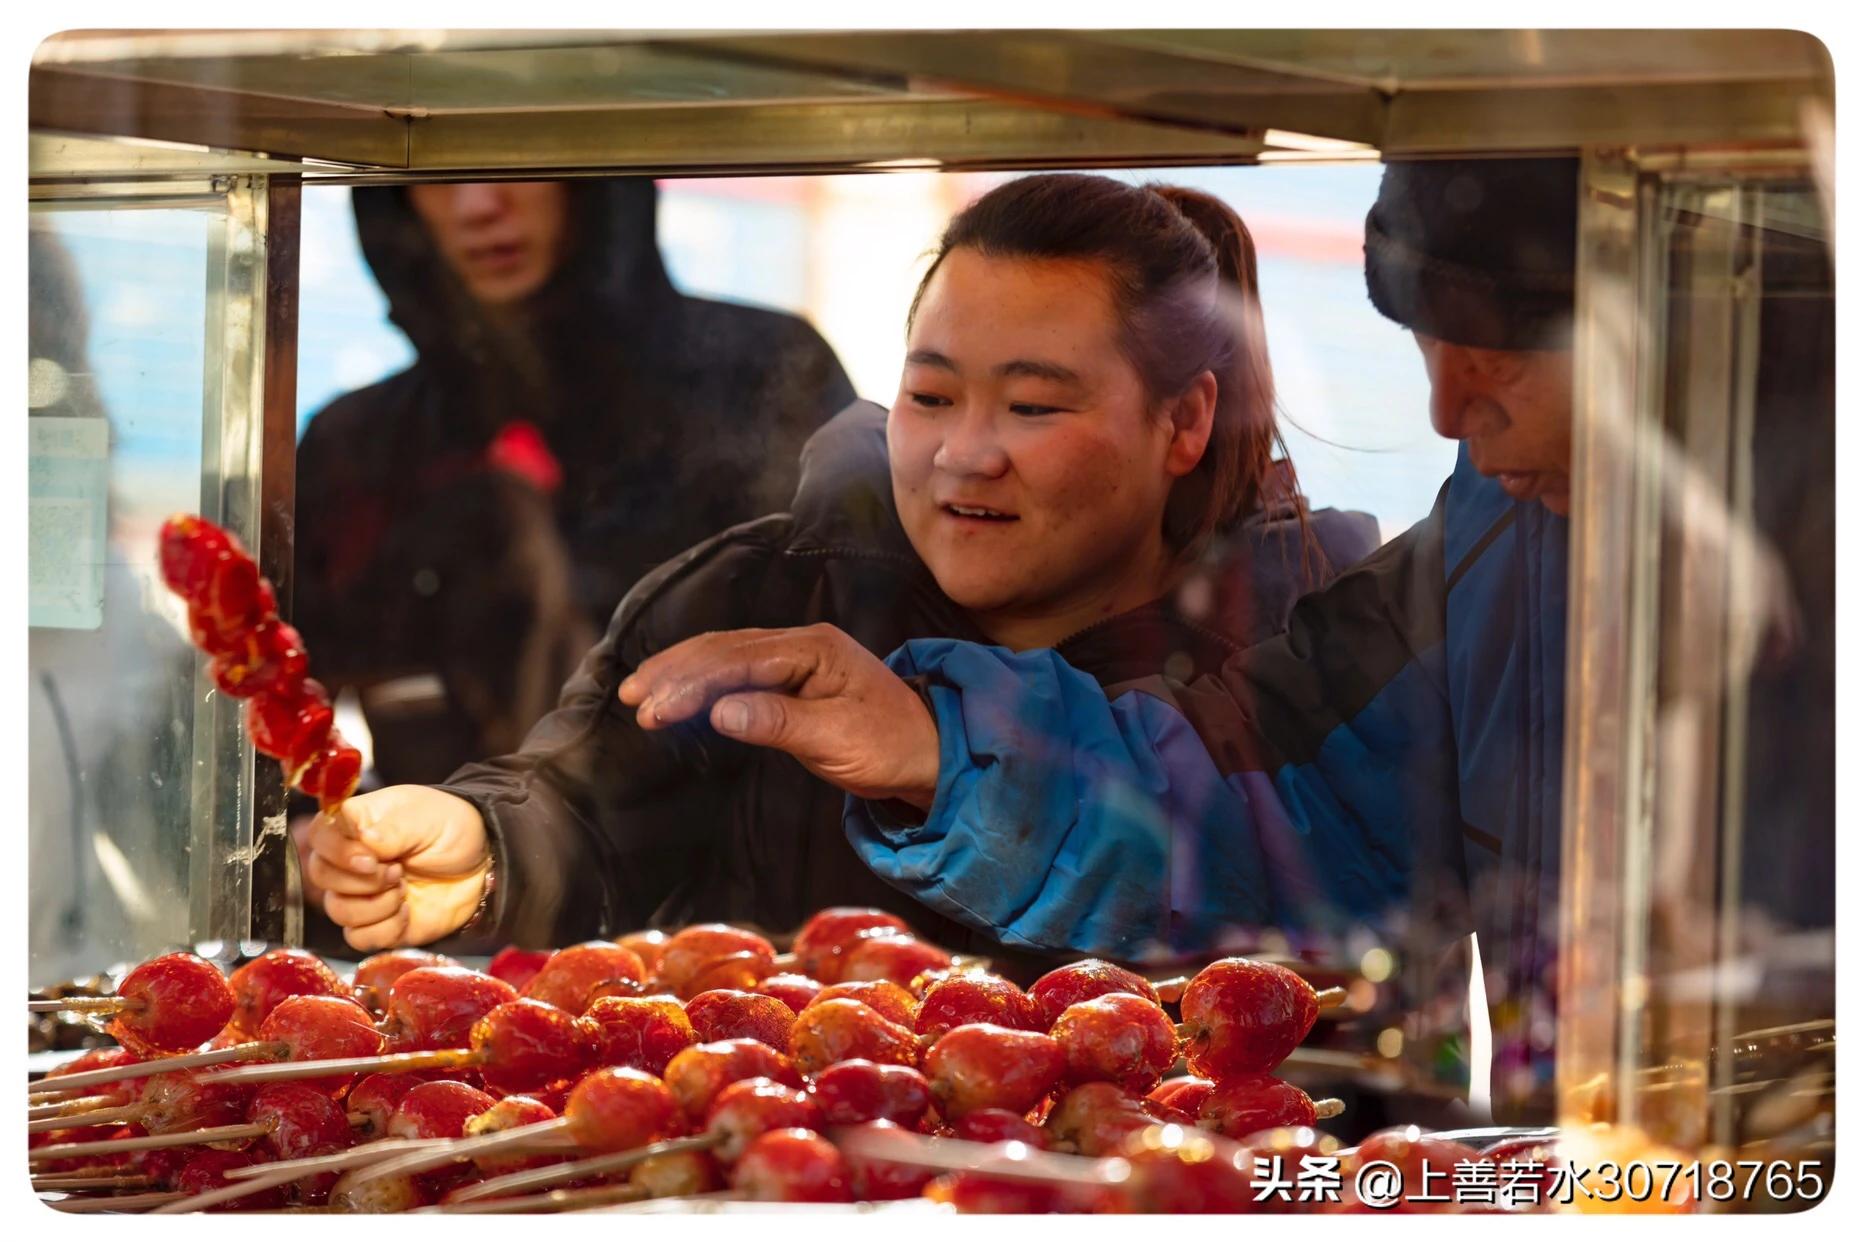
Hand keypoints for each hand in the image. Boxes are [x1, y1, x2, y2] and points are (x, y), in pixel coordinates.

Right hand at [302, 785, 491, 950]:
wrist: (484, 863)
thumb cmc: (452, 829)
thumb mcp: (423, 818)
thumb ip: (389, 829)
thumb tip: (361, 842)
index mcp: (357, 823)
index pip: (319, 834)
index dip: (336, 851)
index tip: (370, 859)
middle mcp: (351, 859)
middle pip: (321, 876)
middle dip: (361, 880)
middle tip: (397, 871)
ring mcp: (362, 893)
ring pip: (337, 910)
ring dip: (375, 904)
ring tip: (405, 888)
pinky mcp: (377, 924)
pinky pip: (358, 938)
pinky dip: (385, 928)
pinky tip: (408, 911)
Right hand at [618, 623, 940, 808]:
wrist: (930, 751)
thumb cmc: (890, 745)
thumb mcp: (837, 740)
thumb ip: (777, 722)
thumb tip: (719, 710)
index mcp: (814, 648)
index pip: (738, 659)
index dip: (691, 683)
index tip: (653, 709)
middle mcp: (801, 642)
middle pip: (724, 648)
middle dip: (674, 672)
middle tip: (631, 698)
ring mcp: (795, 656)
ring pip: (725, 655)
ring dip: (681, 672)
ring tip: (638, 692)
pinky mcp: (790, 677)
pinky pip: (736, 670)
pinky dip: (701, 681)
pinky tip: (676, 693)